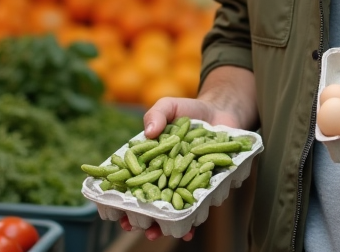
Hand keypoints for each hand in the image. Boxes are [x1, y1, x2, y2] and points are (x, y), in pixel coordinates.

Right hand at [117, 95, 244, 240]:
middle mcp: (167, 178)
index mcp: (151, 162)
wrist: (220, 111)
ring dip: (168, 224)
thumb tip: (149, 132)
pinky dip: (195, 219)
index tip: (118, 215)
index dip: (124, 202)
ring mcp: (187, 184)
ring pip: (175, 210)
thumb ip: (156, 114)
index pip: (134, 185)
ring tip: (162, 231)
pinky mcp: (207, 186)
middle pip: (153, 205)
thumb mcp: (169, 107)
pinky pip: (200, 205)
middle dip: (145, 221)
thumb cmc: (188, 111)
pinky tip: (191, 229)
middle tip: (142, 228)